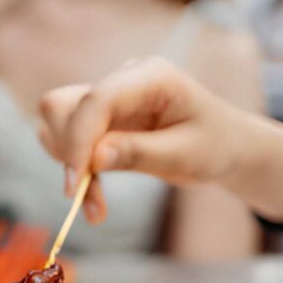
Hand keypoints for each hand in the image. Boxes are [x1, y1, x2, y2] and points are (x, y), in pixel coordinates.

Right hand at [38, 57, 246, 222]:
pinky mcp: (99, 120)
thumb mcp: (185, 155)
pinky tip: (93, 197)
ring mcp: (108, 98)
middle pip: (64, 105)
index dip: (78, 140)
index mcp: (150, 76)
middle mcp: (122, 80)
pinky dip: (74, 171)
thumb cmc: (214, 146)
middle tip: (84, 199)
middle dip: (68, 153)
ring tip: (95, 206)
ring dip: (68, 167)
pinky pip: (67, 142)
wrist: (224, 146)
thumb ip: (140, 153)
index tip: (74, 185)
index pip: (96, 100)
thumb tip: (94, 158)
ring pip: (59, 124)